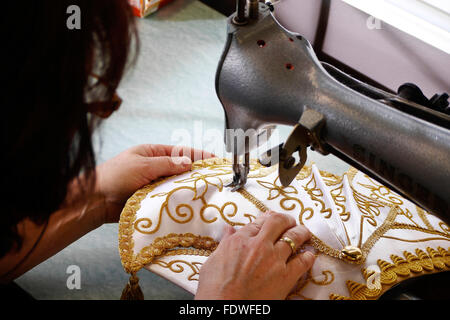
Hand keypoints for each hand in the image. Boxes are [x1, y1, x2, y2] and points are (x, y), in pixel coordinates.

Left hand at [95, 144, 213, 223]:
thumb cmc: (115, 176)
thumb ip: (166, 164)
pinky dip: (178, 201)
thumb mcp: (142, 165)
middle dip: (197, 174)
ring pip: (176, 185)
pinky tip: (189, 205)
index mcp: (152, 153)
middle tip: (216, 179)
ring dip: (188, 189)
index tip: (215, 160)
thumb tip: (188, 162)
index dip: (199, 155)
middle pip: (181, 170)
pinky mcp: (152, 200)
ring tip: (207, 193)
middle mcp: (155, 168)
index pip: (181, 152)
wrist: (95, 201)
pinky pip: (169, 199)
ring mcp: (154, 185)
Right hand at [195, 211, 314, 299]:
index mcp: (239, 241)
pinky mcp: (285, 276)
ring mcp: (274, 259)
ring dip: (301, 233)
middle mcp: (258, 245)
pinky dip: (308, 255)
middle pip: (278, 223)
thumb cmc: (214, 288)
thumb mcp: (213, 261)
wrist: (226, 309)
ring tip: (304, 233)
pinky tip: (309, 254)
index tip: (271, 217)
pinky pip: (303, 261)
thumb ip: (224, 243)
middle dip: (287, 220)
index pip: (258, 222)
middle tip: (290, 222)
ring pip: (294, 237)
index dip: (267, 218)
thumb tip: (228, 230)